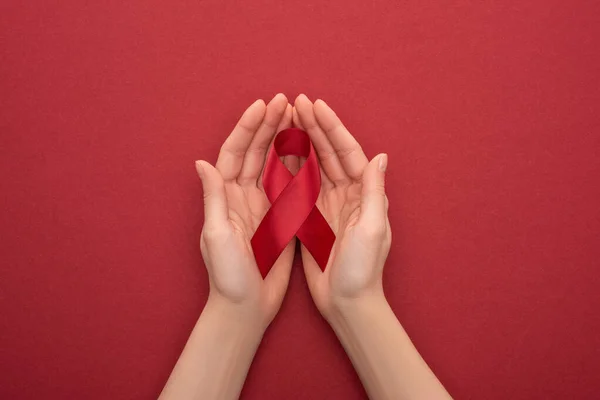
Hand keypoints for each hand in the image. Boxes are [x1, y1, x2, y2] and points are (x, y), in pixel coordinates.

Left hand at [195, 94, 298, 329]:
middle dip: (268, 125)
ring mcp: (261, 206)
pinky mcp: (279, 218)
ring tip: (297, 116)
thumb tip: (202, 162)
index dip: (248, 128)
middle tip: (285, 101)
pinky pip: (289, 185)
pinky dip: (297, 165)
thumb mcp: (217, 235)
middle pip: (255, 152)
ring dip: (283, 139)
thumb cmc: (227, 275)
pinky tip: (308, 149)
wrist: (246, 307)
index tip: (264, 105)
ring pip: (272, 164)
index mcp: (225, 197)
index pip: (235, 153)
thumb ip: (213, 198)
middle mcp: (242, 196)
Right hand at [293, 94, 390, 318]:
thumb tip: (380, 156)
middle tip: (297, 102)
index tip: (315, 104)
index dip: (331, 126)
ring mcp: (329, 205)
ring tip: (287, 118)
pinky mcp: (313, 218)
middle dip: (314, 126)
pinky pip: (300, 186)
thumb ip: (375, 192)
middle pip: (329, 152)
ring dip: (302, 141)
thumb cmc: (364, 269)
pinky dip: (290, 167)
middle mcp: (348, 194)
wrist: (347, 302)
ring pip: (314, 164)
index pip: (347, 151)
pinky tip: (279, 151)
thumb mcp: (372, 229)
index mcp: (364, 193)